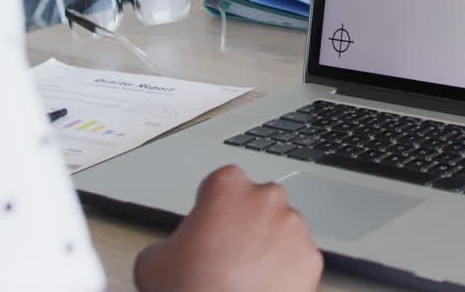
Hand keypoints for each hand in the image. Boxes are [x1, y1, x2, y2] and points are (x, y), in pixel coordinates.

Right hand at [134, 165, 323, 291]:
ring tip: (245, 274)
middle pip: (258, 202)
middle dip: (246, 222)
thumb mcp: (154, 258)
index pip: (223, 184)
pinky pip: (298, 258)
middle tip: (226, 254)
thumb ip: (174, 239)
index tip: (209, 224)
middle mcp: (266, 198)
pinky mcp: (311, 257)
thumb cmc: (188, 289)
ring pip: (282, 229)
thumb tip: (179, 250)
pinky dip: (285, 270)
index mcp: (227, 186)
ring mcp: (293, 227)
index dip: (213, 206)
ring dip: (268, 245)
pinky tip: (263, 285)